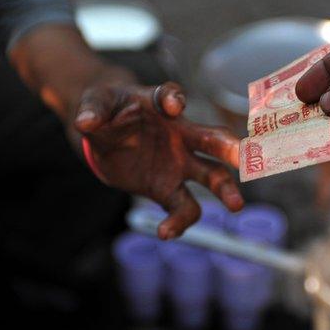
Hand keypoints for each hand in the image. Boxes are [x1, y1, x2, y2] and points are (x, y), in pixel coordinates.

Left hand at [74, 80, 242, 238]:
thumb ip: (92, 110)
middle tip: (244, 156)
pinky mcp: (168, 189)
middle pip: (211, 138)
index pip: (170, 96)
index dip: (172, 99)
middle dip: (229, 147)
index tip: (172, 105)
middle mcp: (180, 134)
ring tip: (235, 206)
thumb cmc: (106, 110)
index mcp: (160, 105)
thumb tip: (85, 122)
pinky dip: (177, 222)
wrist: (106, 135)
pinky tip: (165, 233)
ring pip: (211, 176)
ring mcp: (179, 163)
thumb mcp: (94, 104)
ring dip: (225, 189)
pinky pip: (182, 207)